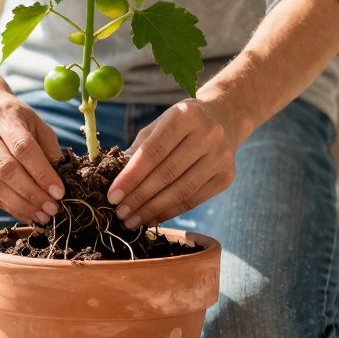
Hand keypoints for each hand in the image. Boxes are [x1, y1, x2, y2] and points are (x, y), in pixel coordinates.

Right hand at [0, 91, 64, 224]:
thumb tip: (63, 180)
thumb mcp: (36, 123)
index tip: (59, 191)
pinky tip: (28, 214)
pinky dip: (12, 208)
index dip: (42, 172)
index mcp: (4, 118)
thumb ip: (49, 149)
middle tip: (53, 208)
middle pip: (7, 169)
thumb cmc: (15, 118)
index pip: (23, 148)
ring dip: (22, 205)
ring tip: (43, 216)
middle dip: (32, 193)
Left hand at [108, 99, 247, 228]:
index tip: (112, 196)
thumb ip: (138, 150)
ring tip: (132, 221)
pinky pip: (194, 200)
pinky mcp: (226, 177)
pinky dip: (170, 212)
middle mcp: (208, 135)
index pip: (152, 152)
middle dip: (139, 197)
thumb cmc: (181, 124)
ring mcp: (220, 157)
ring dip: (153, 210)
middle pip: (167, 174)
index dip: (130, 177)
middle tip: (120, 213)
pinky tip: (152, 218)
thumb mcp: (158, 126)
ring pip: (181, 191)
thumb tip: (116, 183)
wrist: (224, 119)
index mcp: (185, 116)